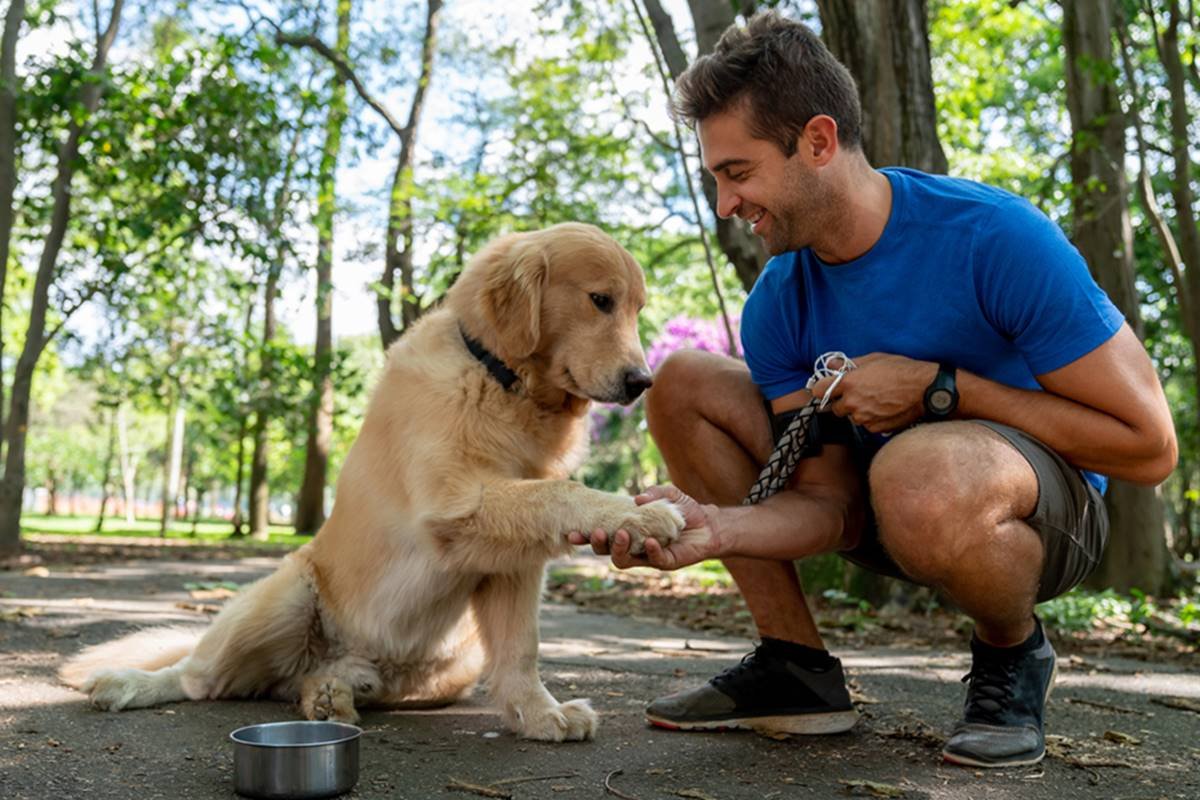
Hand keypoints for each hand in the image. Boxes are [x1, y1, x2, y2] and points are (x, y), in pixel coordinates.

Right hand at [567, 485, 719, 570]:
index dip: (584, 536)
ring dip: (617, 549)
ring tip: (621, 534)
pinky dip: (650, 550)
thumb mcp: (668, 494)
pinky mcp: (664, 562)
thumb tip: (638, 499)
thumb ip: (653, 493)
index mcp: (626, 529)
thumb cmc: (683, 510)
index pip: (601, 534)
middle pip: (604, 551)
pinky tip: (651, 541)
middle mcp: (632, 545)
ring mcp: (646, 556)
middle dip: (596, 543)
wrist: (708, 524)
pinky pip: (652, 560)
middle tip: (595, 532)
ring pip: (622, 560)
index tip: (571, 532)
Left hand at [807, 353, 937, 431]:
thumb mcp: (873, 359)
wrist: (925, 389)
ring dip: (858, 411)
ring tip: (876, 400)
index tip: (828, 387)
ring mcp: (863, 417)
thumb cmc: (901, 370)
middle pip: (835, 407)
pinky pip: (866, 425)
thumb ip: (848, 364)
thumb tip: (832, 365)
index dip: (822, 388)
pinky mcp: (875, 428)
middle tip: (858, 393)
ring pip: (852, 417)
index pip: (818, 390)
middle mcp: (852, 402)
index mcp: (848, 383)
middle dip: (843, 401)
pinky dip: (871, 419)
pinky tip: (884, 408)